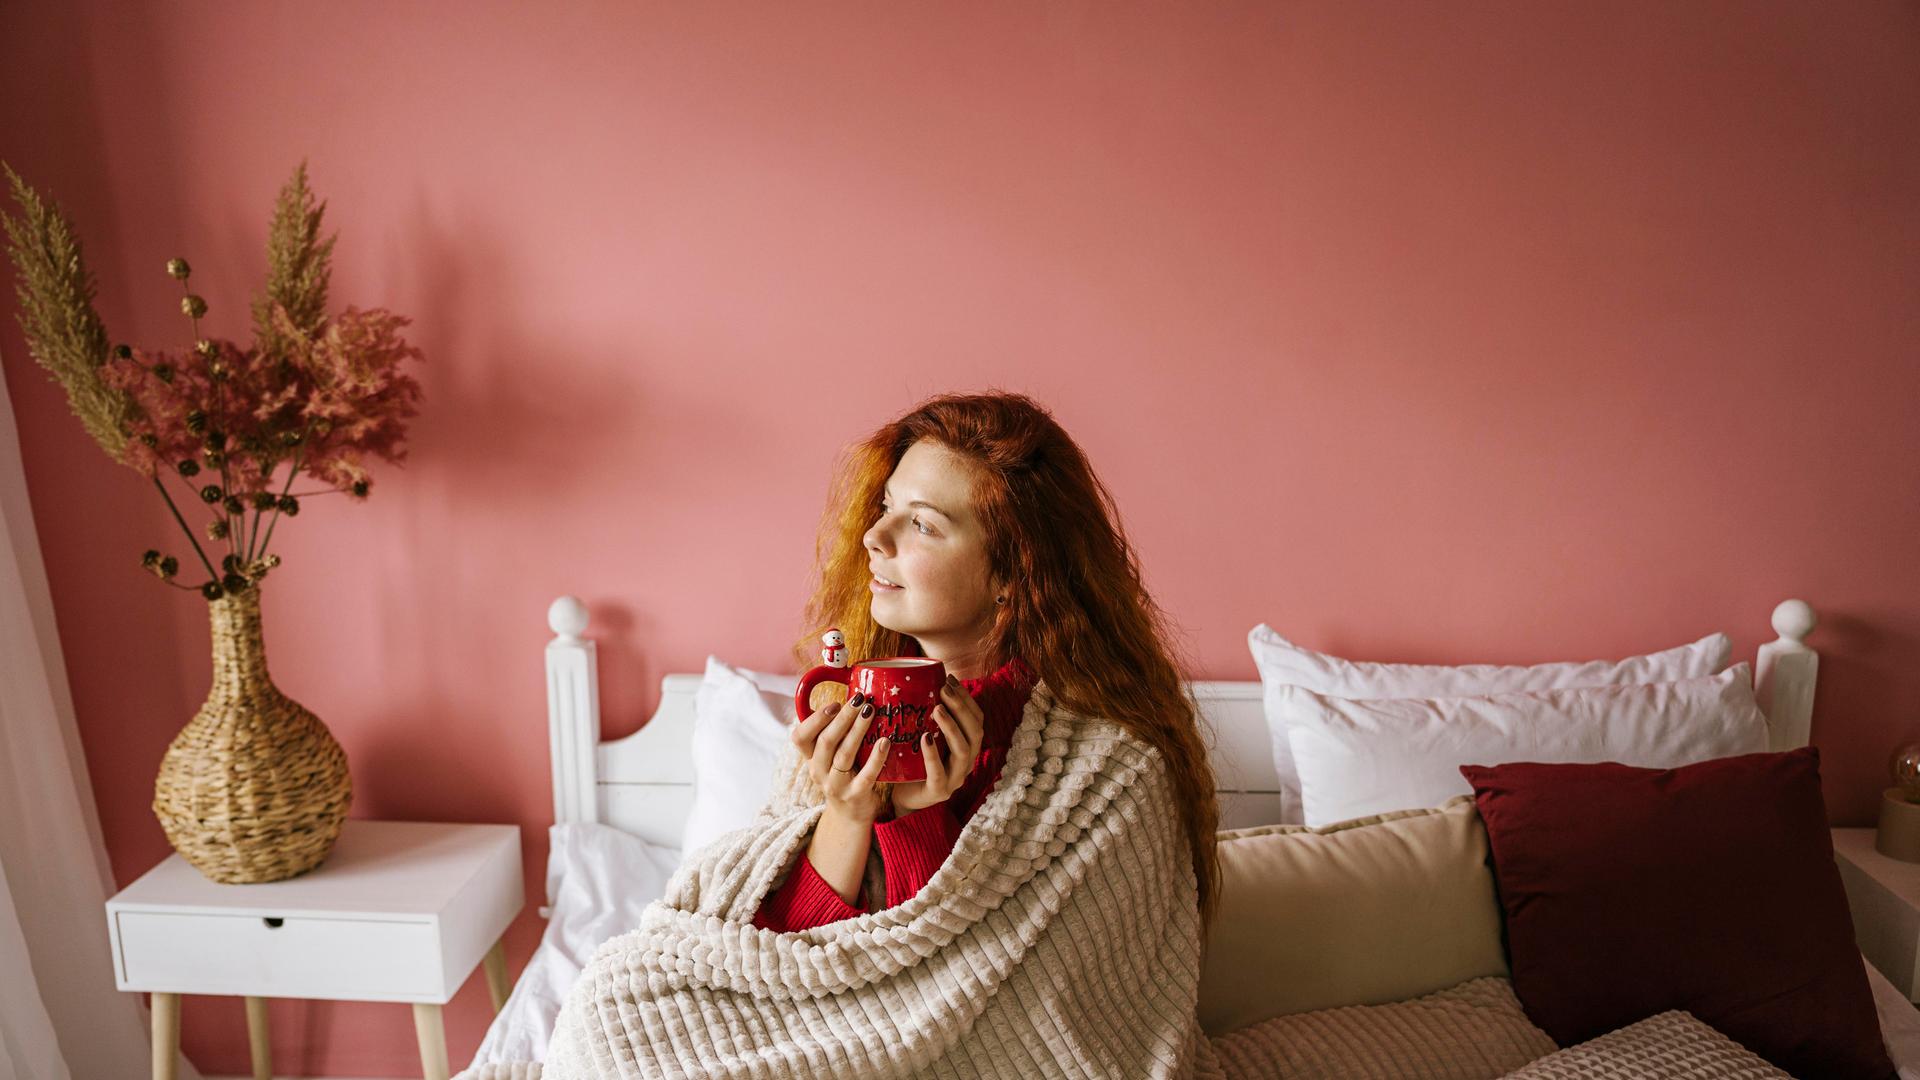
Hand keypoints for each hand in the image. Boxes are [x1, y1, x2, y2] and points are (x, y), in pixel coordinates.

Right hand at [791, 691, 891, 825]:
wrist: (851, 816)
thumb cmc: (844, 777)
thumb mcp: (831, 758)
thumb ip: (833, 735)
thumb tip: (850, 699)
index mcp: (811, 759)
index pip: (799, 738)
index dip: (814, 719)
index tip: (834, 704)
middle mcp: (819, 772)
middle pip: (825, 741)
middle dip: (843, 718)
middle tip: (859, 699)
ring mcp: (836, 785)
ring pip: (844, 754)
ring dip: (858, 730)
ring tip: (871, 711)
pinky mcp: (855, 796)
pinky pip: (866, 775)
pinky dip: (876, 757)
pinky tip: (886, 742)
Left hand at [889, 673, 984, 815]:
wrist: (903, 797)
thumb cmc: (914, 762)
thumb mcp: (924, 734)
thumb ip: (928, 715)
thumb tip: (918, 678)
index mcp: (967, 746)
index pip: (977, 719)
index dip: (967, 698)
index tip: (950, 679)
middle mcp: (966, 761)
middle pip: (975, 732)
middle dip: (961, 708)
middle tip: (944, 690)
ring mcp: (955, 778)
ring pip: (963, 751)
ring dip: (951, 727)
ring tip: (937, 709)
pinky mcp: (939, 791)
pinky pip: (939, 772)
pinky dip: (933, 754)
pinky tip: (925, 739)